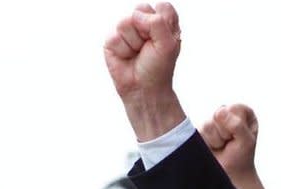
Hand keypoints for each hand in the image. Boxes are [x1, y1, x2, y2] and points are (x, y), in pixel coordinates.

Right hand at [104, 2, 186, 140]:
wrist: (144, 89)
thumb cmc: (158, 67)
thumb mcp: (168, 43)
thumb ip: (157, 22)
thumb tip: (135, 16)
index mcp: (160, 20)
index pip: (161, 7)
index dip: (161, 24)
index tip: (162, 41)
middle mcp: (142, 22)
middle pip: (140, 8)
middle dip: (146, 30)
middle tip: (148, 47)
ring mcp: (126, 30)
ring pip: (125, 22)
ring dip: (134, 43)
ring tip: (137, 54)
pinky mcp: (112, 41)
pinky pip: (114, 37)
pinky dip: (123, 51)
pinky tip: (127, 57)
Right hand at [200, 104, 276, 188]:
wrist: (229, 176)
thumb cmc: (241, 158)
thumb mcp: (246, 141)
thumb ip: (237, 125)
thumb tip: (219, 112)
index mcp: (242, 112)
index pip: (235, 108)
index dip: (237, 124)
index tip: (240, 137)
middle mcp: (227, 113)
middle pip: (220, 113)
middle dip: (225, 132)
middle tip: (230, 143)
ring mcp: (212, 122)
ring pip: (208, 124)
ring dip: (216, 140)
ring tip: (221, 146)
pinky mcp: (200, 131)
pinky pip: (198, 132)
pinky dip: (207, 143)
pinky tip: (213, 148)